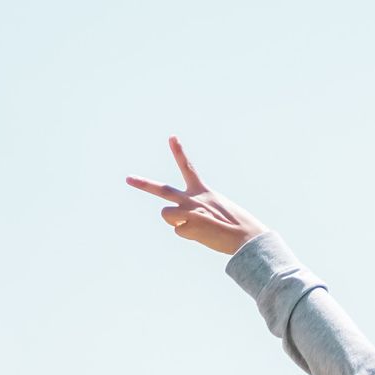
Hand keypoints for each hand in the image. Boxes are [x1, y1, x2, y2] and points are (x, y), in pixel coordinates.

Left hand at [125, 135, 269, 255]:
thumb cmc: (236, 225)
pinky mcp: (185, 225)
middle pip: (162, 190)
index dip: (179, 152)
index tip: (172, 137)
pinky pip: (178, 231)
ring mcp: (187, 212)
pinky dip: (189, 234)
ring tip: (198, 226)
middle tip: (128, 178)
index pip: (189, 168)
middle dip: (143, 184)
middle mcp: (192, 198)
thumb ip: (196, 210)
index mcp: (204, 191)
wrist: (246, 236)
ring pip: (166, 214)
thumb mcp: (217, 211)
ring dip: (177, 222)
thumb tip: (179, 222)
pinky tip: (203, 234)